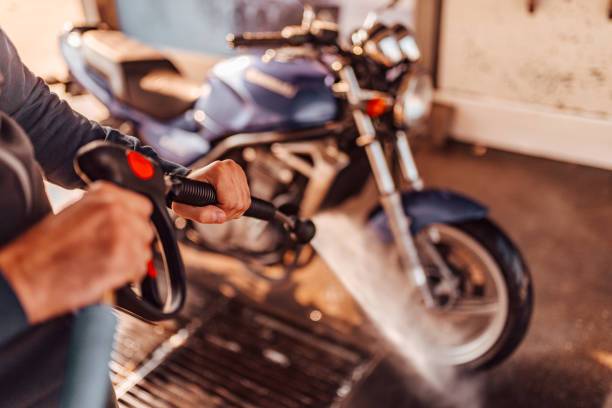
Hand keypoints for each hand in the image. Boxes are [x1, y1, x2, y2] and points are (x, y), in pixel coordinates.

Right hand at [0, 182, 154, 323]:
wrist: (29, 274)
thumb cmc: (44, 248)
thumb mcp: (74, 211)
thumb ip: (103, 209)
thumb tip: (125, 215)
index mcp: (104, 195)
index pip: (143, 206)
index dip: (135, 221)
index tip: (128, 230)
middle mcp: (116, 210)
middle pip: (145, 228)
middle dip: (133, 241)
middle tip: (111, 250)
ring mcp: (122, 234)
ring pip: (144, 248)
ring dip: (130, 258)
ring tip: (105, 261)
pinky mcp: (125, 258)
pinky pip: (140, 268)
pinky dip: (128, 273)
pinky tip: (107, 272)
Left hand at [172, 160, 250, 223]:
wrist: (187, 184)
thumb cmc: (184, 195)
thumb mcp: (185, 208)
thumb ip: (201, 214)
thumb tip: (221, 217)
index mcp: (219, 170)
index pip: (230, 202)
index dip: (221, 212)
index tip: (209, 209)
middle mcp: (230, 167)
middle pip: (239, 203)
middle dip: (227, 212)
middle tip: (213, 210)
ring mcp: (237, 170)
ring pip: (245, 202)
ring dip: (232, 211)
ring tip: (218, 207)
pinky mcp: (241, 174)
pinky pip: (247, 199)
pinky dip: (237, 205)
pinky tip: (225, 202)